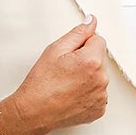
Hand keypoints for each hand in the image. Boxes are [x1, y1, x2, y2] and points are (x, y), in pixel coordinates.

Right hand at [0, 16, 107, 134]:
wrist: (34, 112)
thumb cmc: (41, 84)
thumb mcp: (55, 50)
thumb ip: (77, 33)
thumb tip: (91, 22)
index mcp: (92, 61)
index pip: (98, 40)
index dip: (82, 45)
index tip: (69, 55)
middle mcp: (101, 79)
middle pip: (99, 59)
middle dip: (86, 60)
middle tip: (65, 70)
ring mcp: (101, 96)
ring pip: (99, 77)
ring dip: (88, 77)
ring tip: (67, 84)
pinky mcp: (99, 109)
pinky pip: (98, 94)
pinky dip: (88, 93)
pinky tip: (72, 95)